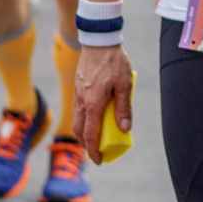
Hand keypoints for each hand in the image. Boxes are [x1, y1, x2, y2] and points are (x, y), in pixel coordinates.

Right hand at [73, 43, 133, 163]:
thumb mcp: (124, 85)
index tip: (99, 160)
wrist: (98, 41)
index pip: (91, 134)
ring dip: (83, 133)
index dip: (94, 150)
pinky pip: (78, 109)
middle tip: (96, 153)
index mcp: (94, 103)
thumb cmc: (114, 62)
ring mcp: (78, 93)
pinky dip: (82, 120)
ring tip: (93, 139)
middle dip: (86, 144)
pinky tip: (91, 119)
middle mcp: (82, 100)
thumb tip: (124, 128)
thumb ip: (124, 108)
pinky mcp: (78, 87)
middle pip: (79, 129)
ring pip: (77, 119)